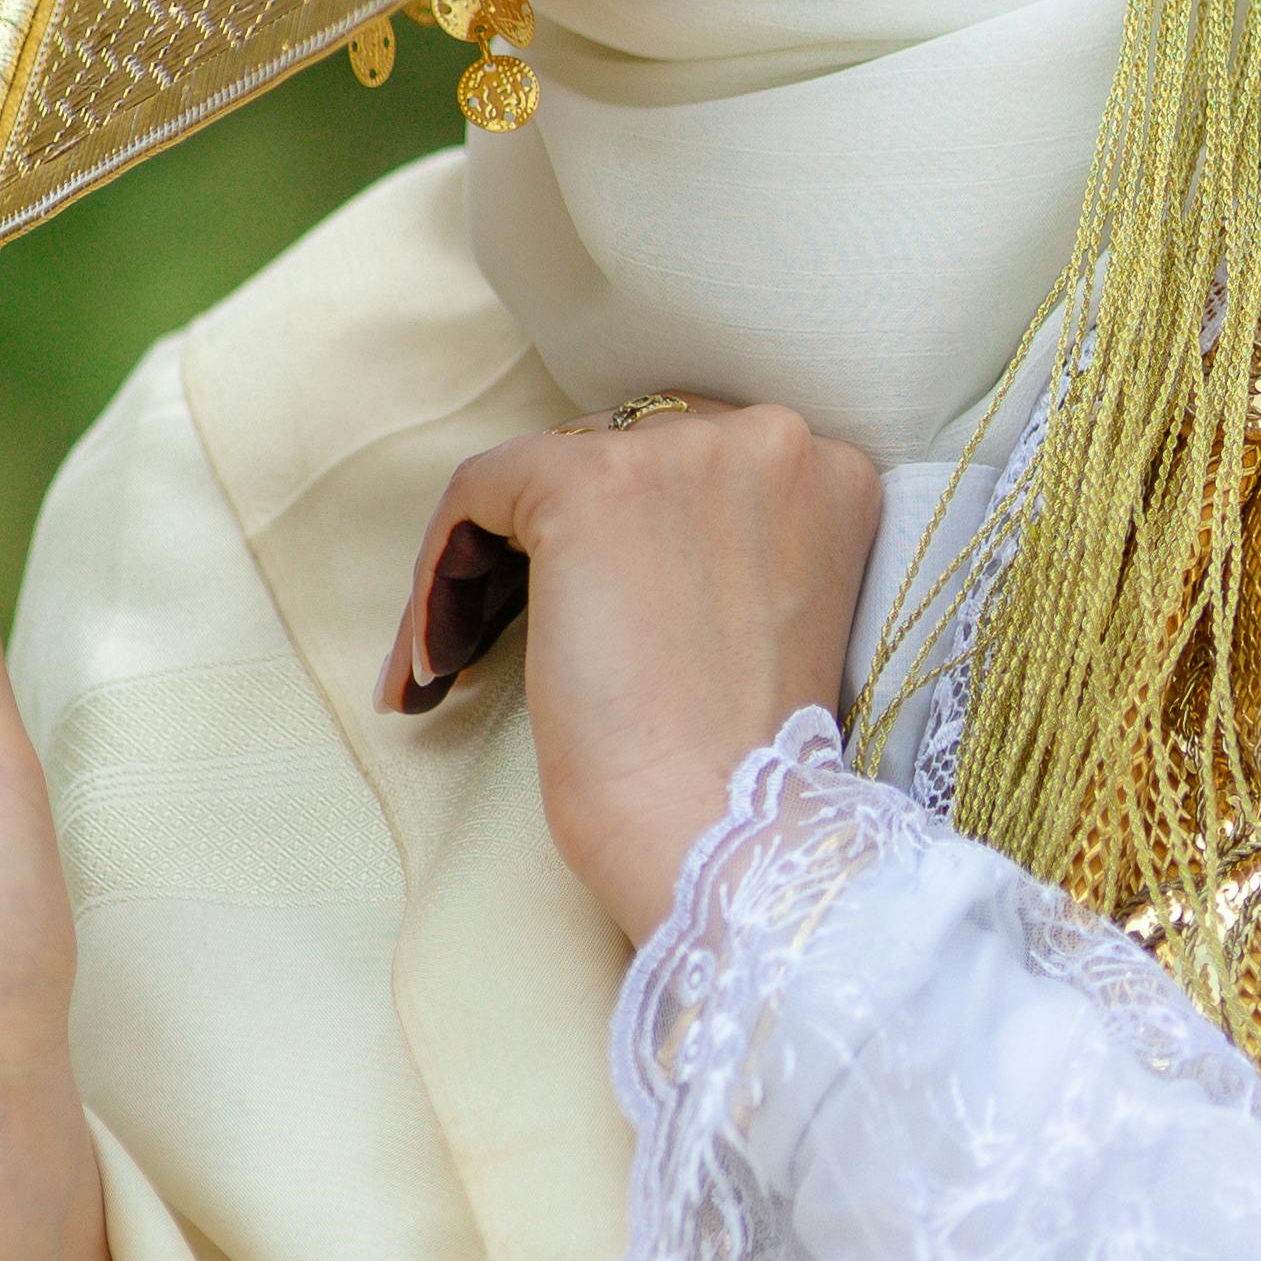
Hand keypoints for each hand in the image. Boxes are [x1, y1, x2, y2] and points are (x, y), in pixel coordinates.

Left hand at [385, 404, 879, 945]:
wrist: (719, 824)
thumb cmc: (740, 763)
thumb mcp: (769, 617)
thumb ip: (722, 543)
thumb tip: (602, 527)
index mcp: (830, 475)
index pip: (688, 470)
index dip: (622, 547)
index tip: (585, 626)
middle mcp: (772, 437)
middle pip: (615, 457)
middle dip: (549, 552)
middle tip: (496, 648)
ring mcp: (681, 451)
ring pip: (536, 475)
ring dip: (483, 571)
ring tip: (451, 664)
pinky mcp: (589, 482)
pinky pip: (477, 492)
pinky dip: (438, 575)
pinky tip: (430, 662)